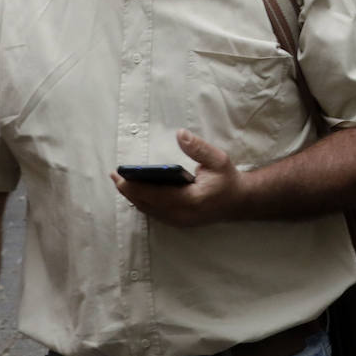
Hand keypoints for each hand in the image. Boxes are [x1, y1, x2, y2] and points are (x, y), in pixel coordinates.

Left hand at [112, 130, 245, 227]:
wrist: (240, 201)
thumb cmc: (228, 179)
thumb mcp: (218, 160)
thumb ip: (198, 148)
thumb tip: (180, 134)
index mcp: (191, 200)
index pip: (155, 194)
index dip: (134, 186)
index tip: (120, 175)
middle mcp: (182, 214)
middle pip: (146, 204)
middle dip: (128, 190)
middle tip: (115, 176)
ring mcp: (179, 221)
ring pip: (148, 210)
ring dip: (133, 197)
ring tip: (121, 182)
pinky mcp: (178, 222)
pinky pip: (154, 213)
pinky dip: (143, 202)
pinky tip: (136, 192)